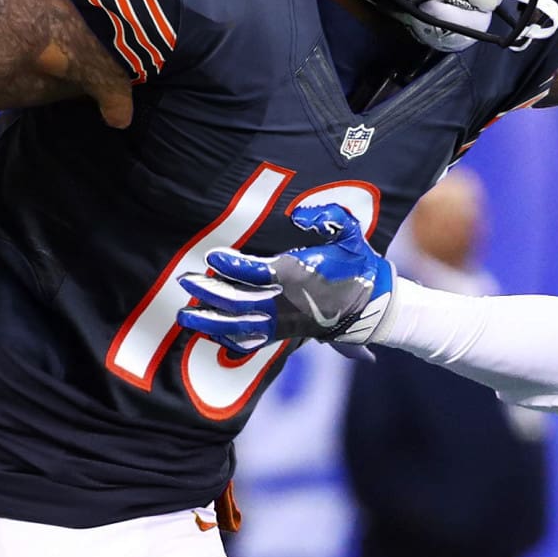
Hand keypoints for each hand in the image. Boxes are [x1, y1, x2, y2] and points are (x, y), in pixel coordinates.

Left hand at [176, 204, 394, 355]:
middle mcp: (286, 302)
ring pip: (239, 327)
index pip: (256, 272)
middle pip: (239, 302)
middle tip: (185, 281)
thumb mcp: (350, 233)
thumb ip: (327, 217)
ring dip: (210, 322)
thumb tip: (298, 215)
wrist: (373, 305)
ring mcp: (284, 321)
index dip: (231, 266)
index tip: (212, 257)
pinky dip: (228, 340)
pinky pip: (252, 341)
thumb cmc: (356, 265)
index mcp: (297, 276)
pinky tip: (210, 334)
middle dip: (209, 293)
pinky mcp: (285, 333)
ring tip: (185, 316)